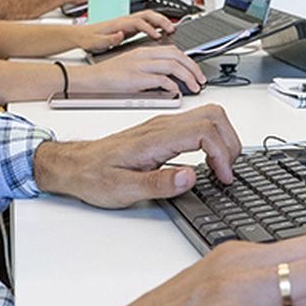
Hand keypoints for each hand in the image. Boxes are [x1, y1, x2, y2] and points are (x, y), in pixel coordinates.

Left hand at [33, 104, 238, 206]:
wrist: (74, 165)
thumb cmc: (94, 177)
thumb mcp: (123, 189)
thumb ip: (159, 184)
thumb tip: (190, 177)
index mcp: (155, 138)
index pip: (204, 132)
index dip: (222, 154)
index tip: (223, 177)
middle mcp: (162, 125)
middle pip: (213, 116)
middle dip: (230, 143)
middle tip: (228, 171)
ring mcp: (163, 125)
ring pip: (208, 116)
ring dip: (224, 139)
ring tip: (222, 167)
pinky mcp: (163, 130)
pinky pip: (198, 124)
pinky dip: (213, 139)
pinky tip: (208, 161)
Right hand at [70, 44, 204, 94]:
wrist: (92, 78)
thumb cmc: (111, 75)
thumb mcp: (134, 66)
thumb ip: (151, 68)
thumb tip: (170, 79)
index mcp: (145, 51)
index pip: (174, 51)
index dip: (189, 61)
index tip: (197, 72)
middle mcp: (144, 55)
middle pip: (178, 56)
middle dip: (194, 68)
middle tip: (201, 80)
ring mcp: (140, 65)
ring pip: (173, 66)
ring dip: (187, 77)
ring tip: (194, 87)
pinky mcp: (135, 78)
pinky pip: (160, 79)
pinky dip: (171, 85)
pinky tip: (175, 91)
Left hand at [72, 10, 176, 52]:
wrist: (81, 36)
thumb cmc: (88, 39)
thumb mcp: (95, 43)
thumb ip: (108, 40)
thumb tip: (120, 36)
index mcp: (118, 24)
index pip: (138, 22)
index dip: (149, 28)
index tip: (158, 35)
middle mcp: (124, 21)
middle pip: (147, 14)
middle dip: (161, 19)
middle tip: (172, 28)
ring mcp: (127, 23)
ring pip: (148, 16)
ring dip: (161, 20)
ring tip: (172, 28)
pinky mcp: (128, 27)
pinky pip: (146, 22)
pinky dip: (156, 25)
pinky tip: (162, 32)